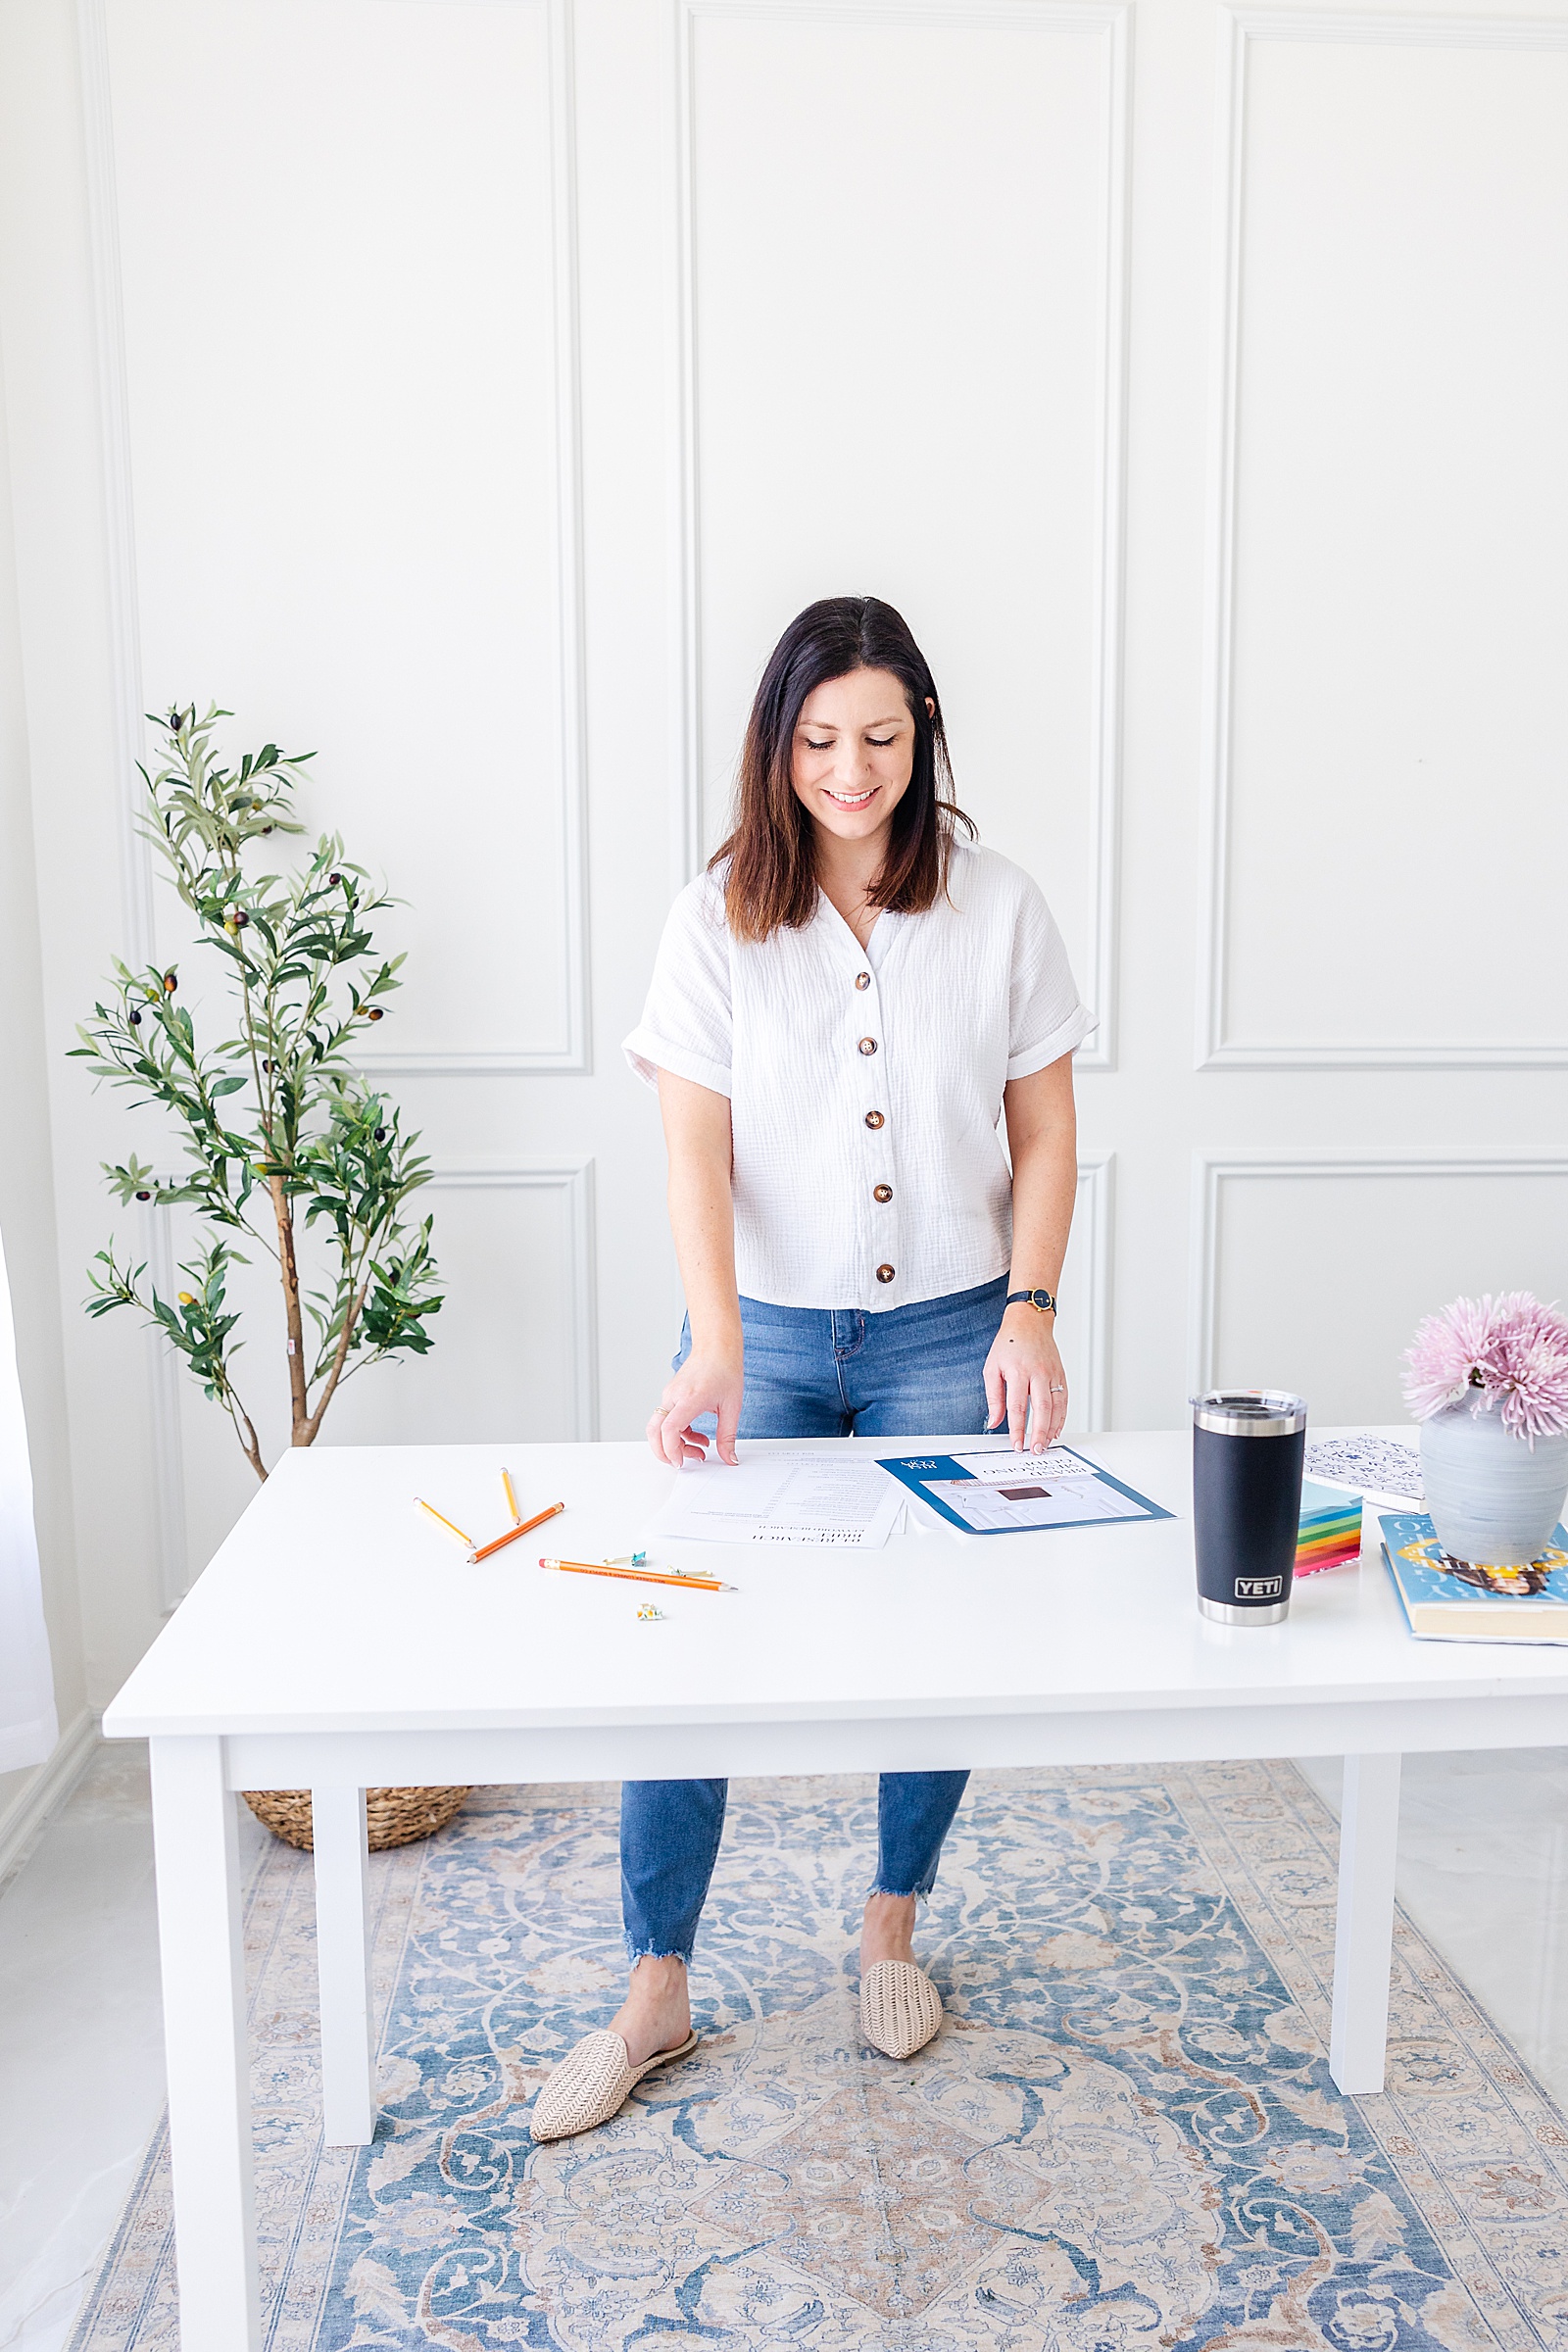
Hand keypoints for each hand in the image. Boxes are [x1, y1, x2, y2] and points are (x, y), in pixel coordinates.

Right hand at [647, 1344, 742, 1467]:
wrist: (717, 1348)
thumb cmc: (725, 1370)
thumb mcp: (732, 1407)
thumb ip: (728, 1436)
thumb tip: (729, 1458)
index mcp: (689, 1398)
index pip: (670, 1428)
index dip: (672, 1449)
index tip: (681, 1462)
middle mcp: (674, 1396)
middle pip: (654, 1430)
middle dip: (663, 1452)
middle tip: (680, 1464)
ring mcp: (670, 1395)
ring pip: (659, 1426)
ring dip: (674, 1444)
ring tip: (697, 1450)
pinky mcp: (671, 1396)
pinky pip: (667, 1420)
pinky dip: (678, 1433)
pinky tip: (697, 1437)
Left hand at [983, 1306, 1067, 1451]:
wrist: (1029, 1322)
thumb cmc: (1008, 1344)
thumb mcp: (992, 1368)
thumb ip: (993, 1397)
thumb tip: (994, 1422)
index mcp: (1018, 1371)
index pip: (1017, 1406)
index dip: (1017, 1428)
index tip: (1016, 1443)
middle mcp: (1037, 1373)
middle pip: (1041, 1408)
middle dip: (1038, 1432)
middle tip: (1035, 1449)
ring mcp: (1052, 1374)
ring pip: (1056, 1406)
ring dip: (1052, 1428)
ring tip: (1045, 1444)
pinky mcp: (1060, 1374)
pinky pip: (1064, 1399)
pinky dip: (1062, 1417)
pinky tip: (1057, 1429)